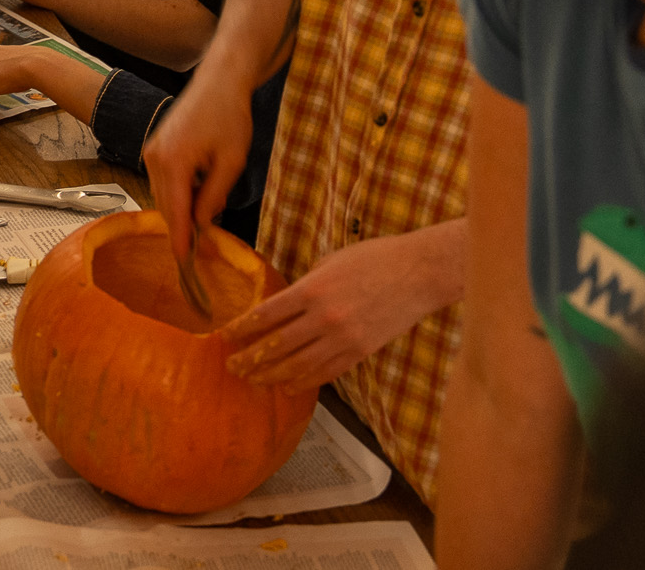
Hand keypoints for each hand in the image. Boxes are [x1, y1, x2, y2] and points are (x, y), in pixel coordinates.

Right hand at [142, 72, 254, 262]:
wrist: (218, 82)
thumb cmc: (229, 117)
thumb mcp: (231, 162)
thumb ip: (213, 195)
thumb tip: (202, 223)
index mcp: (173, 163)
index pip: (175, 211)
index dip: (180, 239)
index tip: (184, 263)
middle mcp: (154, 158)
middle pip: (166, 206)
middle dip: (182, 227)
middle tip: (201, 247)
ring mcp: (151, 152)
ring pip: (163, 195)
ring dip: (181, 209)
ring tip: (207, 213)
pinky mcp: (155, 148)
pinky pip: (163, 181)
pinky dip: (178, 194)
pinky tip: (198, 194)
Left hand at [220, 227, 464, 391]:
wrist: (419, 273)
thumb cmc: (374, 258)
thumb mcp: (331, 262)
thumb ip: (306, 285)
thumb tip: (283, 304)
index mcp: (312, 289)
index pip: (265, 314)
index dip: (242, 328)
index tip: (225, 337)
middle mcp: (323, 318)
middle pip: (276, 345)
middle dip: (249, 358)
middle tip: (231, 366)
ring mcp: (343, 339)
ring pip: (298, 365)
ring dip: (271, 375)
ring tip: (253, 380)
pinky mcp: (360, 352)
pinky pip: (325, 373)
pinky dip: (303, 381)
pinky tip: (287, 386)